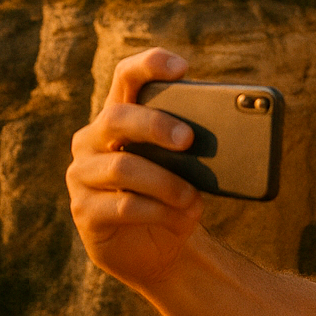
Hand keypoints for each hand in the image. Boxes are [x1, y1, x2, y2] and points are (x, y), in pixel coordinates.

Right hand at [67, 47, 203, 289]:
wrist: (160, 250)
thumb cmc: (175, 197)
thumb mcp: (190, 169)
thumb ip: (196, 147)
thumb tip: (233, 134)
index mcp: (120, 118)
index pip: (126, 77)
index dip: (150, 65)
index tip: (182, 68)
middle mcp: (92, 141)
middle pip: (118, 117)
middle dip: (155, 124)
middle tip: (188, 139)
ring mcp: (82, 176)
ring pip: (123, 167)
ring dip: (167, 183)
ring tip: (194, 199)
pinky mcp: (84, 212)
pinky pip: (124, 205)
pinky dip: (160, 211)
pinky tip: (180, 218)